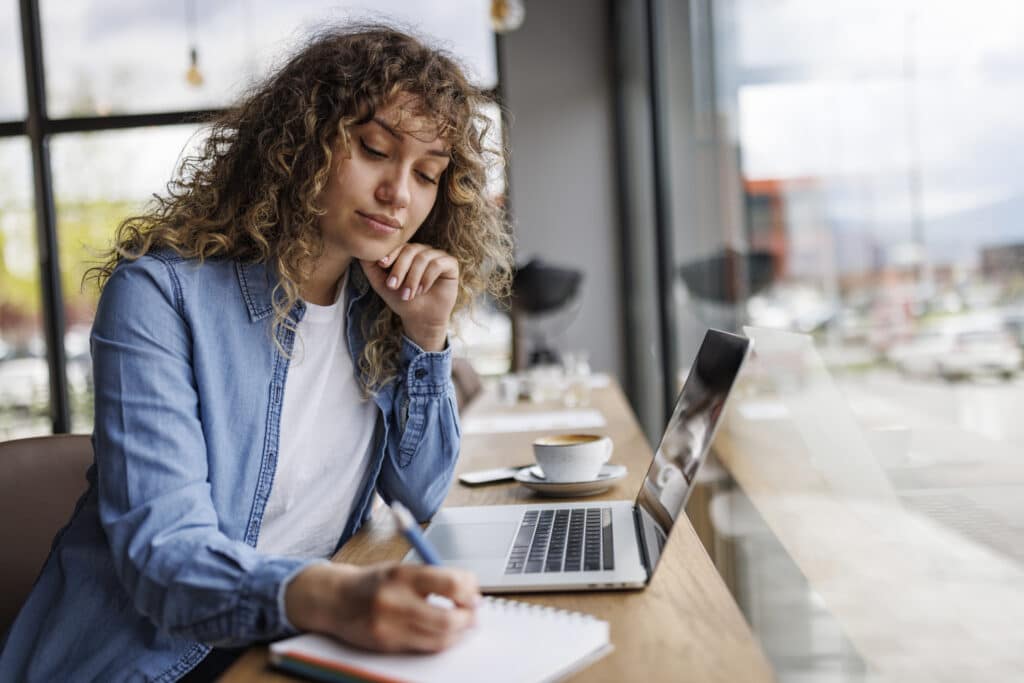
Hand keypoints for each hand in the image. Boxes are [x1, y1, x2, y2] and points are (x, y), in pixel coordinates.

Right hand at [285, 562, 479, 652]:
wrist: (335, 599)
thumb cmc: (373, 582)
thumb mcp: (402, 568)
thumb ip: (433, 577)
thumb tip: (469, 590)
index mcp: (402, 574)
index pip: (450, 583)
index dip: (469, 590)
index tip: (473, 593)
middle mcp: (395, 600)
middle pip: (449, 618)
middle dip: (468, 617)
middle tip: (474, 613)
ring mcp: (390, 626)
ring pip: (440, 638)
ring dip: (459, 632)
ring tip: (463, 623)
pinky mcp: (387, 644)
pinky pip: (424, 648)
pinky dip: (441, 641)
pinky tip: (444, 633)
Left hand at [360, 243, 458, 351]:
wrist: (419, 318)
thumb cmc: (400, 300)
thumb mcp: (381, 284)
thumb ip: (370, 267)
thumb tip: (360, 250)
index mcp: (407, 252)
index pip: (398, 245)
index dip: (390, 254)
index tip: (382, 265)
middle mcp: (423, 251)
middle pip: (411, 250)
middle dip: (400, 269)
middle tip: (393, 287)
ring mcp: (437, 256)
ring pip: (423, 258)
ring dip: (413, 278)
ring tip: (408, 294)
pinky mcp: (450, 265)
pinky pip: (438, 264)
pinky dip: (428, 278)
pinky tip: (422, 290)